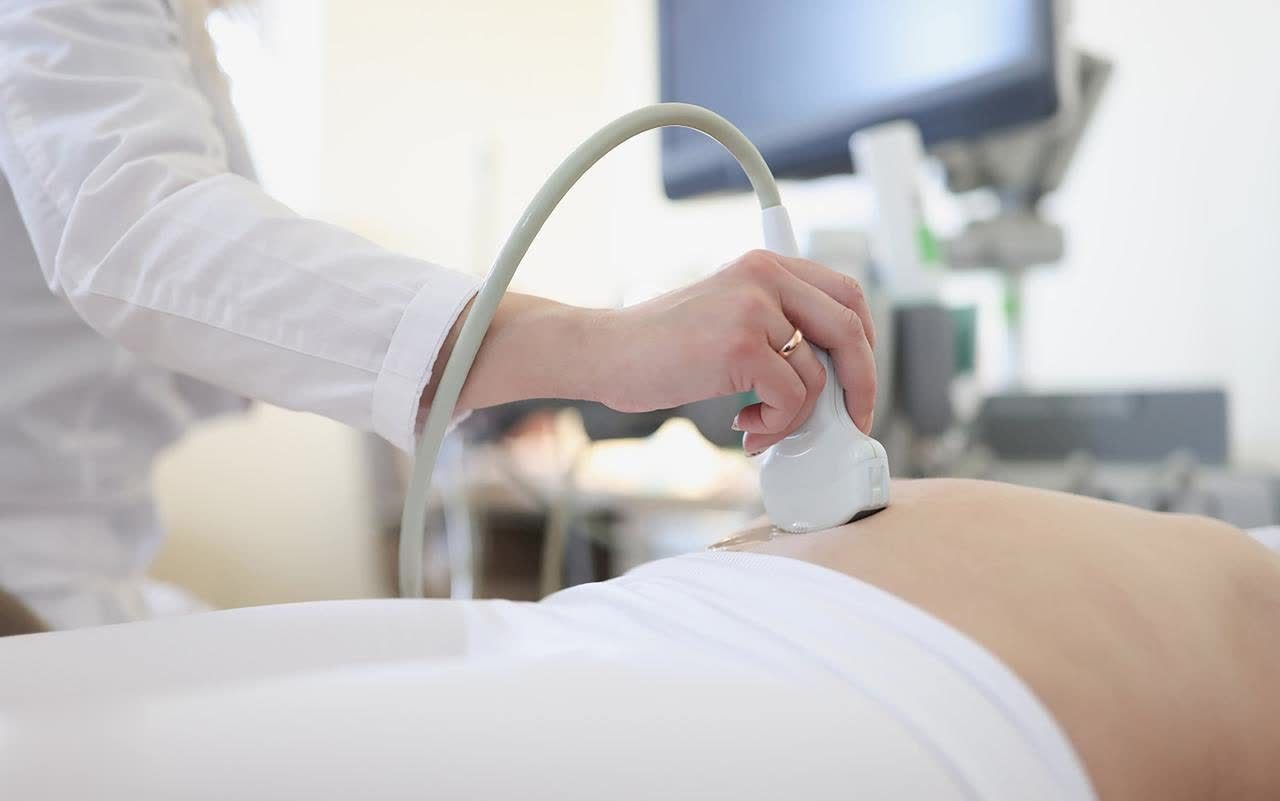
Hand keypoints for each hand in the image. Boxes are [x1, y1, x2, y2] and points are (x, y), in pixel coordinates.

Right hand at [438, 250, 876, 454]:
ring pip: (818, 376)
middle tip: (849, 422)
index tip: (857, 383)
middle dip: (860, 384)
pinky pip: (791, 397)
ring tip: (759, 428)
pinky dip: (776, 424)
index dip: (864, 344)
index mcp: (766, 265)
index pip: (847, 294)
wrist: (604, 352)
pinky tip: (744, 426)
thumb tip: (832, 382)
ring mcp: (753, 307)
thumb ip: (776, 330)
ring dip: (796, 417)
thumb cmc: (659, 347)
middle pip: (849, 329)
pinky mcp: (741, 346)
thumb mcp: (728, 317)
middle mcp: (765, 275)